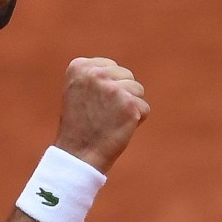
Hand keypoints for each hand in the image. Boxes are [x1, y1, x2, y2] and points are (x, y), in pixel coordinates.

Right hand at [53, 57, 149, 173]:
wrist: (78, 154)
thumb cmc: (78, 125)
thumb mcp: (77, 90)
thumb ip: (94, 75)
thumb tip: (118, 71)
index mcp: (79, 66)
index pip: (111, 67)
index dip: (106, 87)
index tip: (92, 103)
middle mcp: (96, 73)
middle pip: (126, 76)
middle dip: (120, 94)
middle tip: (102, 113)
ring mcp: (113, 89)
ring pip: (137, 90)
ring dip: (129, 106)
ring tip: (109, 121)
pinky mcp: (129, 104)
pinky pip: (144, 108)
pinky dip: (136, 120)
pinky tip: (118, 128)